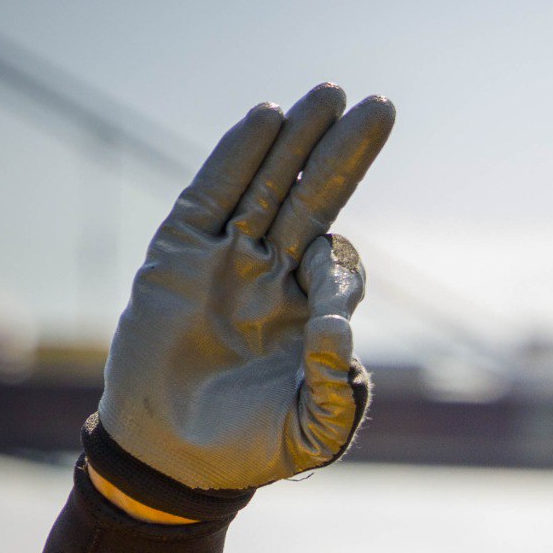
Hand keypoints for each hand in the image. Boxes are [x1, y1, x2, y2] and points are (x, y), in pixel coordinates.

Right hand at [98, 84, 395, 492]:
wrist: (171, 457)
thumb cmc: (247, 451)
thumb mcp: (309, 436)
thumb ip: (336, 394)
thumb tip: (337, 332)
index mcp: (310, 317)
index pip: (338, 270)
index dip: (338, 273)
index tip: (324, 285)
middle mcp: (274, 278)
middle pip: (315, 201)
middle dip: (345, 155)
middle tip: (380, 107)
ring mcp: (227, 259)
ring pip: (269, 184)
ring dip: (299, 140)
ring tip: (328, 95)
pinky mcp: (180, 251)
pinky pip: (213, 193)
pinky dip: (238, 155)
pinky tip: (268, 118)